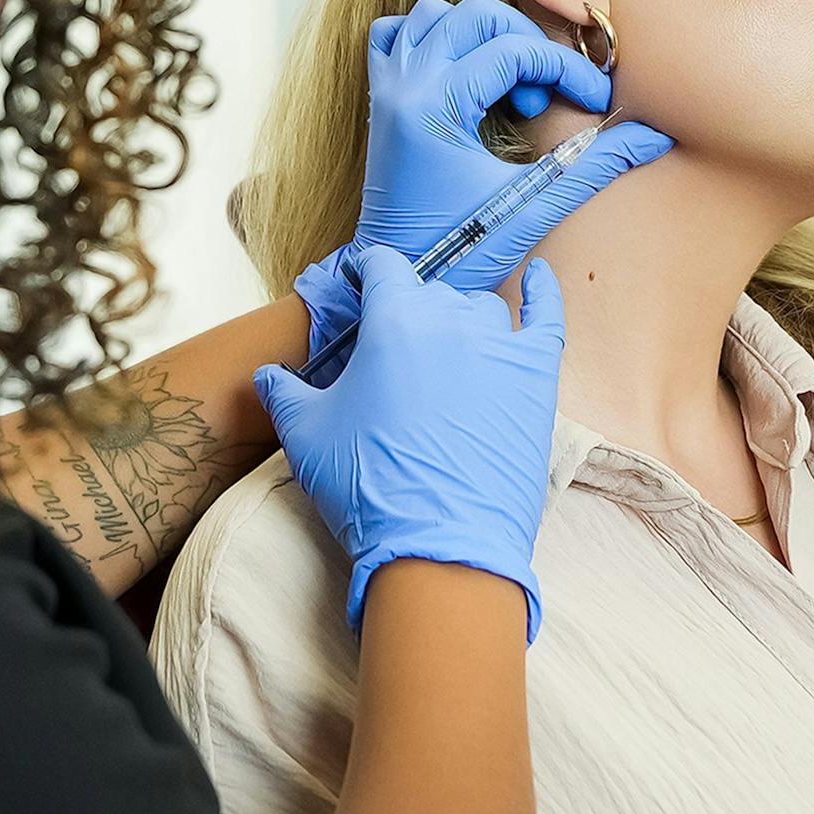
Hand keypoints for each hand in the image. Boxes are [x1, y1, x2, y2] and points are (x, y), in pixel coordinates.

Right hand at [256, 245, 566, 642]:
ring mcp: (500, 347)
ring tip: (445, 352)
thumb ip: (284, 392)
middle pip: (430, 292)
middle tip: (394, 348)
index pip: (381, 266)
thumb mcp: (305, 434)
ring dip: (460, 320)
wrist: (439, 547)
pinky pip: (545, 318)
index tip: (359, 285)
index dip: (367, 272)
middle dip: (409, 309)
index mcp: (393, 319)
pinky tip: (538, 280)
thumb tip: (268, 374)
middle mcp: (450, 319)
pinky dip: (542, 294)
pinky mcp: (537, 380)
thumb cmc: (367, 486)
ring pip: (481, 309)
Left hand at [298, 0, 672, 361]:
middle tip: (545, 97)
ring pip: (434, 15)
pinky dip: (432, 37)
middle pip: (476, 16)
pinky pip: (393, 35)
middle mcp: (403, 87)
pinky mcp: (379, 99)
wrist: (404, 281)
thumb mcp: (534, 206)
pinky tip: (463, 72)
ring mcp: (386, 88)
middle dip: (526, 44)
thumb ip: (595, 164)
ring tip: (507, 84)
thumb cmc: (461, 253)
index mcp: (435, 108)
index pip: (514, 52)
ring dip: (481, 35)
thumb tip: (656, 136)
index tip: (596, 100)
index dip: (566, 70)